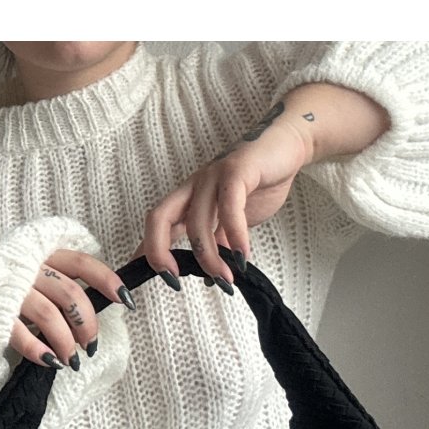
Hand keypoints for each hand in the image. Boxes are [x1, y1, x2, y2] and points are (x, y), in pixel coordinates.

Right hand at [9, 248, 136, 368]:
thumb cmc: (5, 284)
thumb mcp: (34, 270)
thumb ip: (62, 278)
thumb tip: (105, 301)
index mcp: (41, 252)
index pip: (82, 263)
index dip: (107, 280)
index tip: (126, 301)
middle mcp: (27, 267)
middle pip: (71, 295)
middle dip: (88, 324)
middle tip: (90, 346)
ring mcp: (9, 288)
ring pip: (50, 316)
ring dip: (67, 343)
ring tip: (71, 361)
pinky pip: (21, 334)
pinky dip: (39, 351)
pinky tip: (49, 361)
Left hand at [130, 105, 311, 288]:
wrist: (286, 147)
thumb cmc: (259, 184)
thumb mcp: (233, 221)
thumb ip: (219, 242)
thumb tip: (212, 278)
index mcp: (189, 199)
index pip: (158, 226)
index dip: (146, 252)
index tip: (141, 280)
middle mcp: (194, 187)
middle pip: (159, 218)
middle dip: (159, 252)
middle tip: (174, 281)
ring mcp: (212, 177)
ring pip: (196, 222)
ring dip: (209, 257)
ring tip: (225, 279)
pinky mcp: (237, 171)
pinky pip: (229, 207)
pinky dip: (235, 235)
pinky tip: (242, 256)